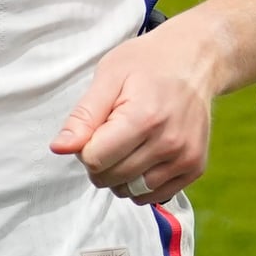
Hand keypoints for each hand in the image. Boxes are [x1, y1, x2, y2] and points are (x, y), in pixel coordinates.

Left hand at [49, 19, 217, 206]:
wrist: (194, 61)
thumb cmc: (147, 64)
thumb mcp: (108, 76)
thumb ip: (83, 116)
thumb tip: (59, 148)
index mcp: (143, 119)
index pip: (94, 160)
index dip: (84, 147)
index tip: (94, 128)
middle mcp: (169, 143)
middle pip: (111, 178)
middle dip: (98, 162)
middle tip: (108, 133)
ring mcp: (186, 158)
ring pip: (131, 191)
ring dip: (118, 176)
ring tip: (126, 144)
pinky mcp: (195, 167)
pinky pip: (155, 195)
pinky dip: (140, 184)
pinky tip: (142, 156)